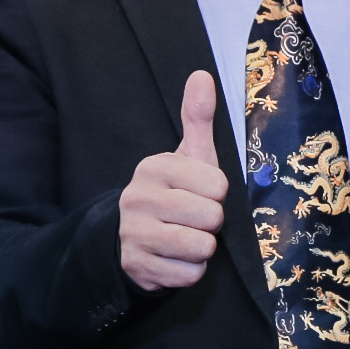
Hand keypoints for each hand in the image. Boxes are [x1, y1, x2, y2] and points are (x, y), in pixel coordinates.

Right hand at [117, 70, 228, 289]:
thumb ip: (197, 118)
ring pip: (200, 248)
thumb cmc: (173, 193)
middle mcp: (138, 198)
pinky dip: (190, 271)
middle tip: (194, 219)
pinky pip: (189, 274)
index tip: (201, 194)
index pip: (218, 185)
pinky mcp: (136, 267)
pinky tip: (175, 259)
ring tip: (186, 238)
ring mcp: (134, 234)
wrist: (131, 238)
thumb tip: (202, 74)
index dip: (218, 195)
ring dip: (202, 248)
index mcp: (154, 167)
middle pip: (211, 218)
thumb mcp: (187, 156)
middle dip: (211, 223)